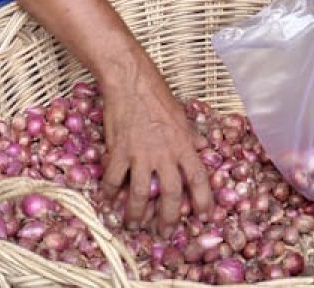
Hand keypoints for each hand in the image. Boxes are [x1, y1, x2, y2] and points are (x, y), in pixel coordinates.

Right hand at [99, 63, 212, 230]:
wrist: (129, 80)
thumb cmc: (156, 94)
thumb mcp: (181, 115)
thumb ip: (188, 137)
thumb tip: (198, 149)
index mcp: (184, 145)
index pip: (199, 178)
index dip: (204, 200)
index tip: (204, 215)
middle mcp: (164, 153)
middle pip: (169, 194)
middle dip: (168, 218)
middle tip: (165, 232)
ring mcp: (140, 154)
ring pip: (139, 194)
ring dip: (136, 214)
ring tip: (134, 225)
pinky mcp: (118, 151)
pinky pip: (113, 180)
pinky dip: (109, 193)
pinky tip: (108, 201)